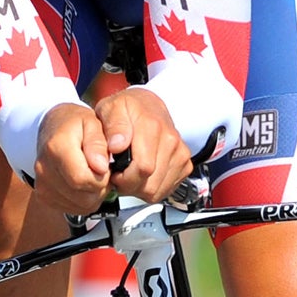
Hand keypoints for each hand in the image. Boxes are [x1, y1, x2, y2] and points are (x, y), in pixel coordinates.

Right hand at [33, 102, 111, 213]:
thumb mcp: (93, 122)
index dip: (102, 177)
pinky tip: (83, 183)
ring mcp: (42, 185)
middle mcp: (44, 169)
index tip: (105, 166)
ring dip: (94, 195)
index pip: (82, 179)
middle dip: (100, 187)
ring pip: (81, 206)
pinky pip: (74, 209)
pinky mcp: (44, 196)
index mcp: (56, 148)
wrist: (53, 128)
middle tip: (102, 170)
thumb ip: (99, 143)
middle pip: (83, 197)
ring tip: (92, 174)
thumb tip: (101, 167)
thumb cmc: (74, 124)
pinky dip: (84, 200)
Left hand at [95, 87, 192, 202]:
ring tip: (130, 173)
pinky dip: (152, 188)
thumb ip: (113, 126)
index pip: (143, 169)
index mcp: (152, 127)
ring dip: (140, 188)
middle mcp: (171, 141)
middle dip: (130, 186)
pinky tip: (143, 175)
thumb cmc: (127, 109)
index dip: (124, 178)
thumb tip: (117, 145)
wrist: (147, 105)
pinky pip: (165, 190)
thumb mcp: (111, 108)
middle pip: (150, 185)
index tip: (114, 173)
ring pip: (157, 191)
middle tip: (119, 174)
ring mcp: (180, 153)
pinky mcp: (185, 164)